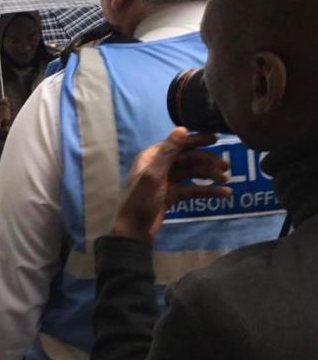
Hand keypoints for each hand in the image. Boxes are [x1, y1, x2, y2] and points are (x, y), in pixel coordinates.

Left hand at [111, 127, 231, 242]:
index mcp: (151, 157)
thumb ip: (167, 152)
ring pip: (192, 173)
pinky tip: (224, 193)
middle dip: (207, 160)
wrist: (134, 230)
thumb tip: (181, 128)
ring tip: (225, 179)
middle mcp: (159, 165)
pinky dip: (207, 190)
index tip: (216, 139)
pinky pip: (193, 189)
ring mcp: (167, 180)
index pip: (177, 143)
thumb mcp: (154, 175)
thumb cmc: (140, 200)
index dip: (196, 140)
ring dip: (209, 174)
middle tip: (226, 166)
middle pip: (188, 158)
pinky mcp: (173, 195)